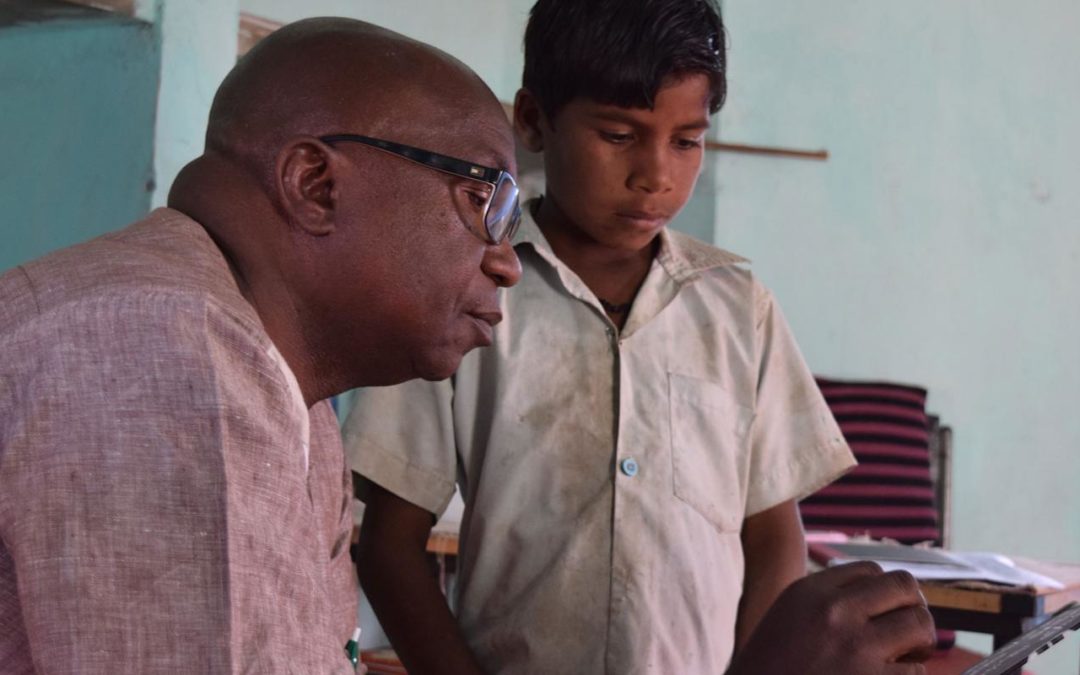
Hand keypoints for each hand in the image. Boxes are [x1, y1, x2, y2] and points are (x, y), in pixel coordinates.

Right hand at [727, 561, 936, 674]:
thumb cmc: (771, 665)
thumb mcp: (790, 615)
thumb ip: (828, 598)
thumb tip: (881, 595)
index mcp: (811, 591)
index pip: (872, 571)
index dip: (885, 592)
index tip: (885, 612)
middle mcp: (835, 612)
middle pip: (904, 587)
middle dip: (913, 607)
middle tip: (907, 631)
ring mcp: (856, 649)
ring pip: (920, 625)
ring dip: (920, 641)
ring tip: (906, 655)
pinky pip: (917, 671)